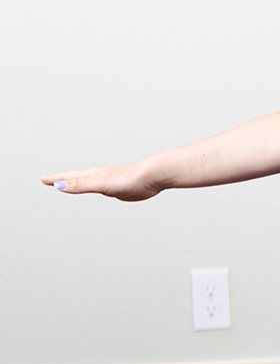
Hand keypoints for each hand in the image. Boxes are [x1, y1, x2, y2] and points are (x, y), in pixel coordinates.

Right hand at [41, 163, 161, 201]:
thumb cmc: (128, 179)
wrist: (151, 176)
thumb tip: (59, 186)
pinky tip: (100, 189)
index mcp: (92, 175)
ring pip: (89, 181)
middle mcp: (99, 176)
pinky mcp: (120, 188)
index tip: (44, 180)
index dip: (56, 179)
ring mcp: (109, 181)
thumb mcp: (99, 184)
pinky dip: (95, 187)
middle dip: (62, 179)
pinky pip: (102, 188)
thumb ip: (80, 185)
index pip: (69, 177)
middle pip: (76, 177)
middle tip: (51, 181)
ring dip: (78, 182)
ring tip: (72, 183)